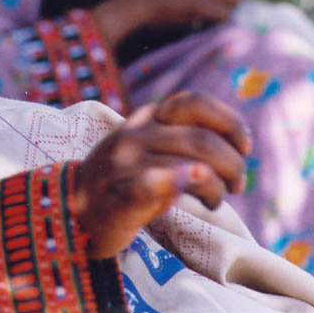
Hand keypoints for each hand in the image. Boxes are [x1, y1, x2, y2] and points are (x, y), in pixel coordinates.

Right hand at [71, 92, 250, 257]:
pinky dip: (178, 181)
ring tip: (215, 200)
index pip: (194, 102)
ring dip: (217, 186)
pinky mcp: (118, 197)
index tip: (245, 145)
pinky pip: (151, 184)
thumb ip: (184, 139)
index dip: (229, 121)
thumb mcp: (148, 146)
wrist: (68, 209)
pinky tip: (197, 189)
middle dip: (233, 163)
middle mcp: (136, 135)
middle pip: (201, 139)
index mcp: (146, 117)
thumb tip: (239, 145)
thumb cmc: (122, 180)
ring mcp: (125, 165)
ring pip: (190, 164)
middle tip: (236, 184)